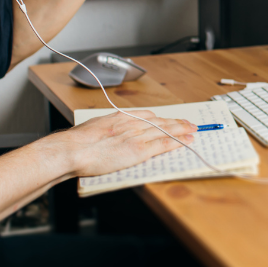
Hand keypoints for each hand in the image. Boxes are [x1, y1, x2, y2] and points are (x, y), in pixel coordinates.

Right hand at [56, 110, 196, 177]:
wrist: (73, 149)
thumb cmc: (78, 141)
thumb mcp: (95, 127)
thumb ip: (107, 127)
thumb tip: (108, 131)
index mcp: (121, 117)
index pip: (148, 116)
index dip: (162, 118)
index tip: (169, 119)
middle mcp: (132, 124)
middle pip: (160, 121)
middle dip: (177, 122)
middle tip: (189, 123)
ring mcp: (137, 136)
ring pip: (166, 130)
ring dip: (182, 130)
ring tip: (194, 130)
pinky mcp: (139, 150)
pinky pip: (163, 144)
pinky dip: (177, 142)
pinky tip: (187, 141)